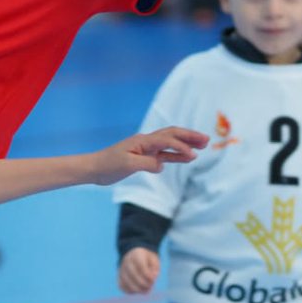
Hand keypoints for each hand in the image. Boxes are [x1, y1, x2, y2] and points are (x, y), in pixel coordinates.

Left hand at [88, 127, 207, 185]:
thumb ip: (146, 163)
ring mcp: (146, 148)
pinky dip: (175, 154)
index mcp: (142, 141)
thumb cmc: (108, 166)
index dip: (181, 147)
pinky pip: (164, 153)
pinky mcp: (144, 156)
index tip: (193, 155)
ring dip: (185, 144)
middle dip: (189, 136)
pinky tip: (185, 157)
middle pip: (172, 135)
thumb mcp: (127, 165)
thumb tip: (161, 164)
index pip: (166, 141)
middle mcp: (146, 141)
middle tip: (206, 139)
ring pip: (170, 143)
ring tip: (201, 146)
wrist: (95, 168)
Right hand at [118, 247, 161, 294]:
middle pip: (132, 273)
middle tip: (150, 286)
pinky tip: (138, 290)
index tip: (153, 279)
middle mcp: (127, 260)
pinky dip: (130, 291)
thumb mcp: (154, 261)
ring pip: (126, 281)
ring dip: (137, 289)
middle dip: (143, 283)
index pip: (140, 264)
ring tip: (146, 290)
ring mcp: (122, 269)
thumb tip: (152, 278)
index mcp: (137, 254)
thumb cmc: (148, 260)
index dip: (147, 274)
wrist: (136, 256)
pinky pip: (122, 286)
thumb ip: (154, 269)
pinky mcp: (119, 277)